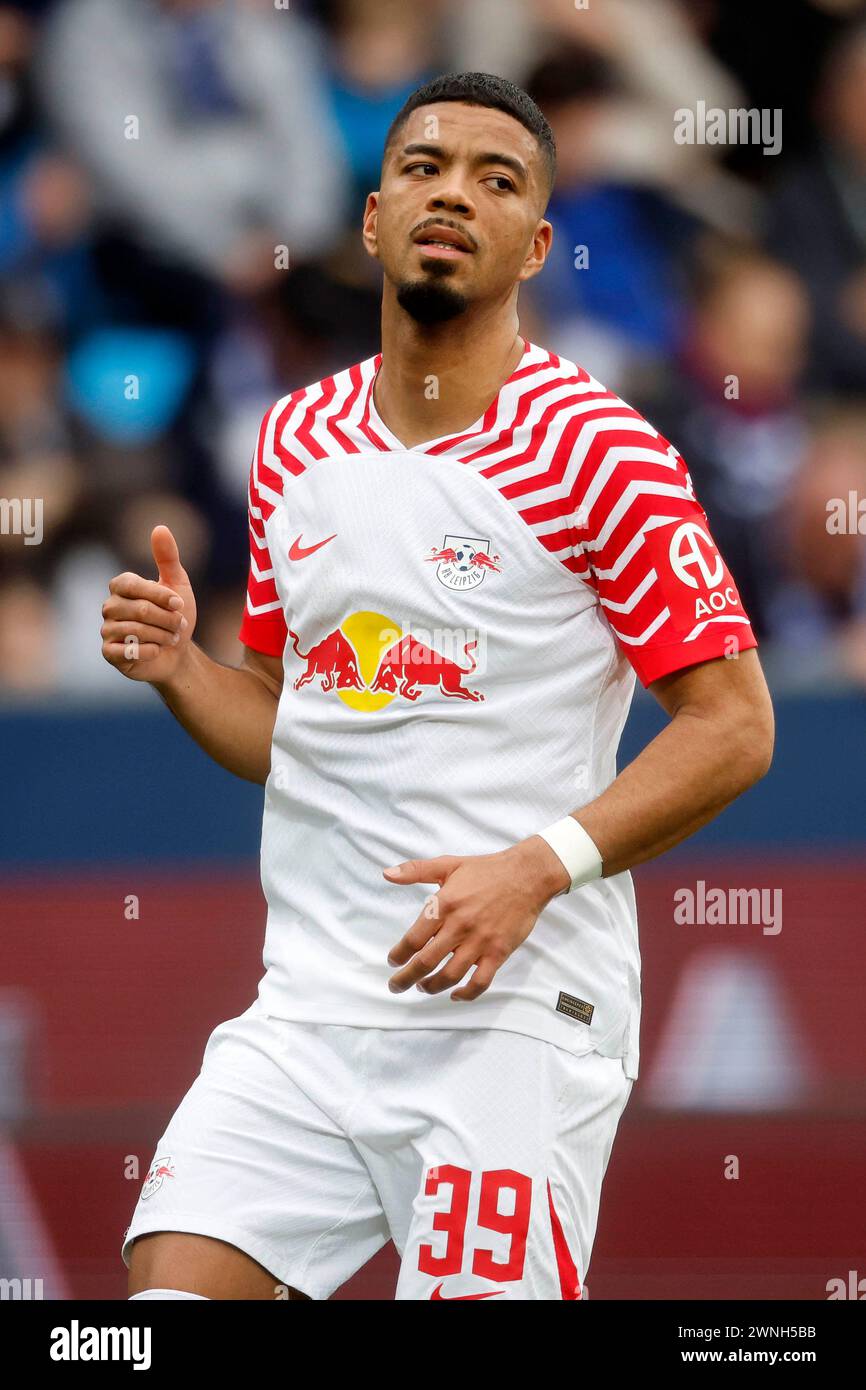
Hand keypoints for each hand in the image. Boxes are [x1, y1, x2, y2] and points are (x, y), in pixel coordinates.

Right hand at [101, 525, 196, 683]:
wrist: (178, 654)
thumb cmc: (175, 617)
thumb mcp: (177, 584)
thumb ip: (167, 557)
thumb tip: (159, 528)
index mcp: (122, 586)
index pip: (134, 585)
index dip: (160, 595)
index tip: (179, 604)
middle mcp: (110, 606)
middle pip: (139, 610)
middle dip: (167, 620)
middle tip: (179, 625)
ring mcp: (107, 629)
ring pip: (135, 631)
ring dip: (162, 636)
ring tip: (171, 638)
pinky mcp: (109, 653)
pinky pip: (128, 651)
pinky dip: (149, 651)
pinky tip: (157, 651)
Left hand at [383, 837, 569, 1000]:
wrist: (526, 876)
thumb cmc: (486, 870)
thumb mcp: (448, 864)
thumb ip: (416, 870)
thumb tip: (387, 874)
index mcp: (444, 905)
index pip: (413, 939)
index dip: (399, 955)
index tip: (393, 961)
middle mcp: (459, 926)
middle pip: (426, 962)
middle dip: (405, 979)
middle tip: (395, 986)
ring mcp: (480, 942)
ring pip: (450, 975)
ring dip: (431, 987)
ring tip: (423, 987)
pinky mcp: (498, 952)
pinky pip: (480, 981)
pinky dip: (466, 994)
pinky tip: (455, 995)